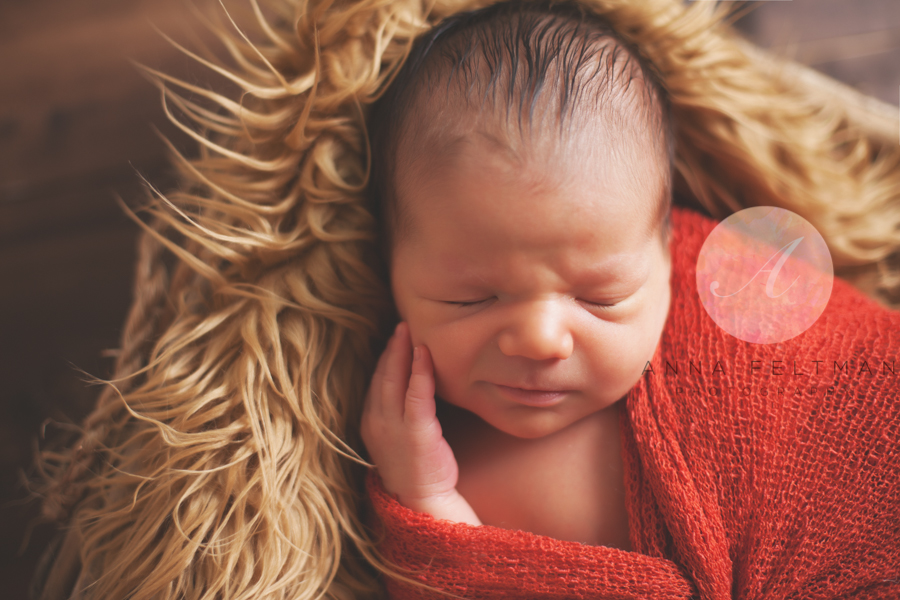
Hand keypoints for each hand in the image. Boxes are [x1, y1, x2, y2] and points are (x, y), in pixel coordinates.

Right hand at [361, 322, 480, 524]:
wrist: (423, 501)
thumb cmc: (417, 470)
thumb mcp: (400, 437)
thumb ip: (399, 413)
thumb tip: (411, 388)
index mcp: (370, 423)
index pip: (375, 382)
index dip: (384, 359)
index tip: (394, 339)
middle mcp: (376, 422)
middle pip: (381, 376)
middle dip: (390, 348)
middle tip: (401, 325)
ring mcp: (393, 427)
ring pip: (394, 380)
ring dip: (402, 352)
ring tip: (409, 331)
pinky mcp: (416, 432)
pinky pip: (416, 393)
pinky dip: (419, 370)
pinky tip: (424, 353)